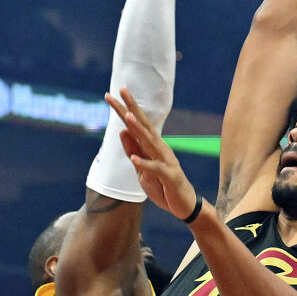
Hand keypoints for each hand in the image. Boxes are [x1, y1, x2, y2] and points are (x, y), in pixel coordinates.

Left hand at [106, 88, 199, 218]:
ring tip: (127, 117)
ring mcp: (165, 161)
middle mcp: (159, 148)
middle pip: (143, 126)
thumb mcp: (142, 169)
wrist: (183, 205)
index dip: (125, 109)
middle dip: (131, 109)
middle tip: (120, 91)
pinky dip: (145, 164)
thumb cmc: (163, 186)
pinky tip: (135, 159)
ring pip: (150, 143)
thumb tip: (121, 131)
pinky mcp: (169, 176)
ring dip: (138, 130)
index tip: (112, 94)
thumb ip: (133, 150)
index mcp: (152, 146)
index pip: (136, 124)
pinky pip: (155, 169)